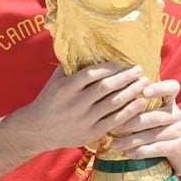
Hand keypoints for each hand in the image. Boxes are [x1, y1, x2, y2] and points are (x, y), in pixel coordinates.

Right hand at [17, 63, 151, 153]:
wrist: (36, 130)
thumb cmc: (49, 100)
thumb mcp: (55, 80)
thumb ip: (71, 66)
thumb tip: (89, 47)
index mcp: (65, 88)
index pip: (92, 73)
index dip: (111, 67)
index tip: (124, 63)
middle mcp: (75, 104)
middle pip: (106, 88)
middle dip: (126, 78)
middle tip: (139, 70)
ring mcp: (84, 120)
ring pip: (113, 104)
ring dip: (131, 92)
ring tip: (144, 83)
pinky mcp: (91, 133)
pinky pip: (115, 121)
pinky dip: (129, 111)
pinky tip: (140, 102)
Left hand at [110, 79, 180, 169]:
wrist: (179, 150)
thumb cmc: (156, 127)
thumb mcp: (150, 112)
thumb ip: (136, 104)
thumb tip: (110, 99)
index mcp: (170, 100)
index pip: (171, 88)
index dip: (159, 88)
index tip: (144, 91)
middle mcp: (177, 113)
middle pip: (156, 116)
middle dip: (133, 122)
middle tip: (115, 127)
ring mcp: (180, 129)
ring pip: (154, 134)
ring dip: (133, 140)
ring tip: (116, 144)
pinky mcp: (180, 146)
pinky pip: (159, 148)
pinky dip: (142, 151)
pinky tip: (128, 153)